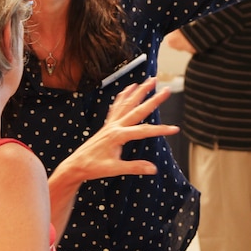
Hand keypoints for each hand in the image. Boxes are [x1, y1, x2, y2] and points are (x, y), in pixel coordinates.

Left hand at [50, 78, 176, 185]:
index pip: (144, 131)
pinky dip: (124, 96)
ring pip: (127, 103)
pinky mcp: (107, 125)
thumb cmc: (93, 167)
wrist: (75, 166)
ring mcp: (111, 124)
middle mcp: (115, 126)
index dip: (161, 130)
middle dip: (153, 99)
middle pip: (138, 109)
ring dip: (139, 91)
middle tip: (166, 89)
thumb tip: (153, 168)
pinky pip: (117, 106)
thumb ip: (134, 167)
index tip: (175, 129)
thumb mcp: (114, 170)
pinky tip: (129, 88)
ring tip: (150, 80)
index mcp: (118, 136)